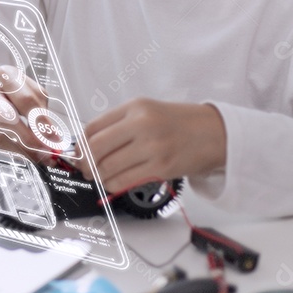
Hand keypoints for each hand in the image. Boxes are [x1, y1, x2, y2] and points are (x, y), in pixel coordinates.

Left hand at [77, 98, 226, 193]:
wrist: (215, 133)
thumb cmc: (178, 123)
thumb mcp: (147, 111)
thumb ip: (119, 124)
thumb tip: (88, 144)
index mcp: (135, 107)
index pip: (93, 127)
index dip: (80, 144)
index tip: (77, 153)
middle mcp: (142, 124)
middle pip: (96, 147)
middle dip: (84, 162)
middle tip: (83, 169)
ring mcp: (152, 147)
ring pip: (108, 167)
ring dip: (97, 176)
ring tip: (97, 177)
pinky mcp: (161, 168)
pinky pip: (125, 180)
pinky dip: (112, 184)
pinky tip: (112, 182)